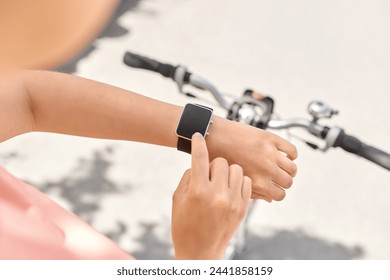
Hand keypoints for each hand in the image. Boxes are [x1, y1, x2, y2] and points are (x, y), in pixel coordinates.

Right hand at [172, 133, 251, 259]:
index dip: (197, 143)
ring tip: (220, 182)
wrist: (200, 252)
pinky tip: (230, 189)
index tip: (198, 135)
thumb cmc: (184, 225)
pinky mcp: (243, 207)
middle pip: (221, 161)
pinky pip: (246, 182)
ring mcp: (233, 201)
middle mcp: (218, 195)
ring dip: (227, 171)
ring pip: (236, 169)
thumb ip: (188, 176)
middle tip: (208, 174)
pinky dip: (238, 181)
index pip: (199, 158)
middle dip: (213, 164)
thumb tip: (200, 161)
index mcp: (198, 192)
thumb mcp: (178, 199)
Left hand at [207, 116, 297, 201]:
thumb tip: (269, 199)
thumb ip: (252, 192)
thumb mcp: (232, 183)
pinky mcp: (270, 139)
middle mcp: (266, 170)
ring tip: (281, 166)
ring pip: (292, 168)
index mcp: (257, 183)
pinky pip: (291, 150)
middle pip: (288, 182)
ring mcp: (269, 154)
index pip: (279, 195)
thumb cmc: (218, 160)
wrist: (211, 136)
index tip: (274, 188)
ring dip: (288, 169)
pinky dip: (291, 154)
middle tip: (277, 177)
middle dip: (284, 182)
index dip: (277, 193)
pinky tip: (283, 154)